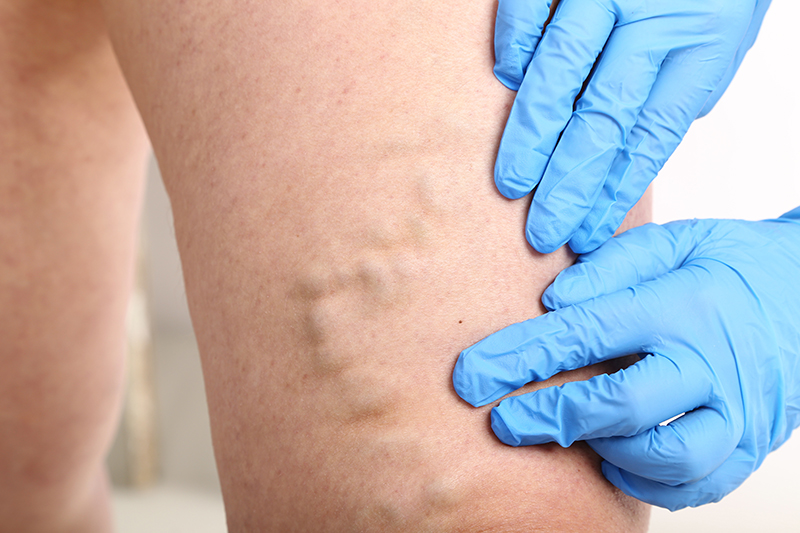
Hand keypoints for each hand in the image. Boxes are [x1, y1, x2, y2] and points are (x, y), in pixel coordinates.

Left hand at [452, 209, 799, 509]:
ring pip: (664, 454)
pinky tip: (617, 457)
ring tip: (572, 432)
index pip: (585, 334)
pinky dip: (649, 481)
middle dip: (548, 416)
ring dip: (604, 449)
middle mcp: (710, 362)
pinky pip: (699, 484)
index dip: (519, 358)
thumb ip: (613, 265)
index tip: (471, 376)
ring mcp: (737, 409)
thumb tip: (554, 300)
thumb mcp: (676, 239)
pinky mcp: (751, 442)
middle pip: (619, 404)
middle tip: (503, 421)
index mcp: (682, 304)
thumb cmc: (733, 264)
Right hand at [493, 0, 770, 253]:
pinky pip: (530, 9)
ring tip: (511, 185)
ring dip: (531, 137)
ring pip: (559, 74)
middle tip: (542, 231)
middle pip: (602, 119)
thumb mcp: (721, 33)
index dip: (615, 191)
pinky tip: (507, 84)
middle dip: (568, 184)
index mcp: (703, 40)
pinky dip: (514, 47)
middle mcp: (655, 16)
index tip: (586, 232)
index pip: (651, 137)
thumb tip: (633, 147)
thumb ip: (679, 87)